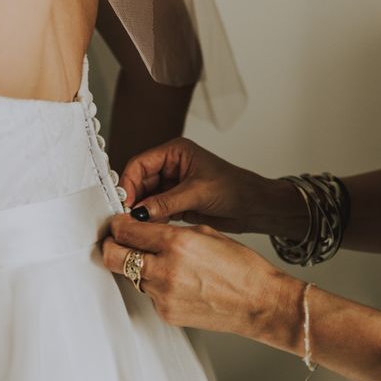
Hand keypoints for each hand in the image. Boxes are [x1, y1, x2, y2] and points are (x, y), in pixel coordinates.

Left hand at [102, 215, 303, 346]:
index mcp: (176, 243)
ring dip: (137, 265)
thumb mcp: (204, 233)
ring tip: (160, 262)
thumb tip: (142, 228)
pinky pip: (148, 293)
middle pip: (112, 256)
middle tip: (116, 240)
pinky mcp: (165, 313)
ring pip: (130, 275)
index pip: (125, 231)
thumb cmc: (241, 267)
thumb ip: (168, 230)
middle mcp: (165, 270)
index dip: (118, 224)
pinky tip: (176, 281)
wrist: (260, 303)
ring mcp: (163, 295)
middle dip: (110, 245)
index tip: (120, 223)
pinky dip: (155, 284)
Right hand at [121, 137, 307, 238]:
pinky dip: (151, 219)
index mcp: (175, 152)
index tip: (124, 202)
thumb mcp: (197, 193)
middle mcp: (171, 167)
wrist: (256, 207)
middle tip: (126, 217)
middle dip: (133, 199)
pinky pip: (155, 209)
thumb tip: (139, 212)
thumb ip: (166, 202)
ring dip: (141, 211)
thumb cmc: (236, 189)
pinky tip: (149, 228)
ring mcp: (172, 185)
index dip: (128, 182)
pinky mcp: (175, 202)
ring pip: (145, 197)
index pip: (140, 164)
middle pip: (139, 181)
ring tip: (136, 225)